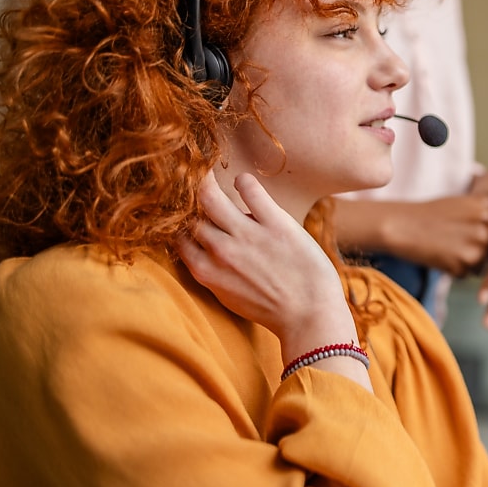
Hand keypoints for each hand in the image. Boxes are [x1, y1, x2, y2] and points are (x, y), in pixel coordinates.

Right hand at [176, 172, 356, 360]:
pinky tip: (243, 182)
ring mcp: (247, 236)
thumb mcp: (229, 295)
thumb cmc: (272, 309)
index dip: (178, 221)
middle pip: (189, 214)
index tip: (183, 209)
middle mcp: (220, 251)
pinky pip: (251, 190)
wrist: (310, 316)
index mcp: (205, 271)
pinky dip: (243, 181)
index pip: (177, 235)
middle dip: (187, 198)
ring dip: (206, 181)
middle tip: (191, 181)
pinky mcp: (276, 224)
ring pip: (210, 196)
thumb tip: (201, 247)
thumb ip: (213, 270)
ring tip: (207, 169)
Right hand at [384, 194, 487, 276]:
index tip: (458, 224)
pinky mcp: (465, 263)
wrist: (401, 225)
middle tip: (449, 237)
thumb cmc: (432, 216)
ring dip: (465, 262)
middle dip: (473, 250)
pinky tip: (439, 255)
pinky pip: (466, 274)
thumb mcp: (465, 206)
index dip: (476, 232)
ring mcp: (478, 244)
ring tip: (445, 245)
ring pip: (481, 265)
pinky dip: (454, 270)